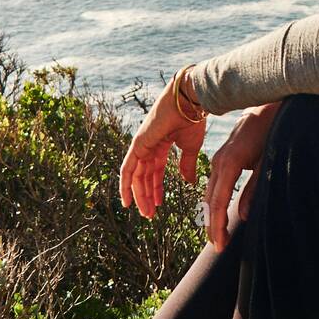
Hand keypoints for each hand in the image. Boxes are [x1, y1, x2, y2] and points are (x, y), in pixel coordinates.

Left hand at [119, 70, 207, 219]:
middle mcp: (149, 145)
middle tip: (149, 214)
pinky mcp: (138, 144)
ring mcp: (142, 144)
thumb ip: (186, 165)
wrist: (191, 103)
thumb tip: (188, 182)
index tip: (158, 205)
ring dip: (139, 195)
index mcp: (162, 143)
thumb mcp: (190, 148)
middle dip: (146, 195)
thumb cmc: (193, 121)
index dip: (155, 188)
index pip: (155, 170)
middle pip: (144, 176)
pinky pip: (128, 168)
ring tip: (144, 212)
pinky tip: (127, 199)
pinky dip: (125, 184)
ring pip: (136, 176)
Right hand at [203, 101, 280, 250]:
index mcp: (229, 163)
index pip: (219, 202)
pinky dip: (215, 201)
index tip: (220, 245)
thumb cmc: (272, 133)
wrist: (268, 108)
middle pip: (210, 200)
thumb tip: (244, 216)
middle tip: (219, 247)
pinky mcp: (223, 157)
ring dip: (213, 215)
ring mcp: (219, 158)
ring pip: (210, 192)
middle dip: (213, 225)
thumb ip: (255, 189)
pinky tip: (220, 214)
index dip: (218, 226)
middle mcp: (219, 161)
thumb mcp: (268, 162)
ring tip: (218, 235)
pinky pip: (214, 184)